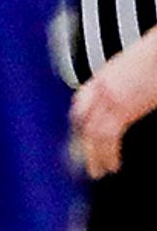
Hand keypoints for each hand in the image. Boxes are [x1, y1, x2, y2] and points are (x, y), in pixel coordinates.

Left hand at [74, 48, 156, 175]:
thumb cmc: (155, 58)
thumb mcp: (135, 69)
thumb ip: (126, 83)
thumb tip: (130, 96)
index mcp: (103, 76)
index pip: (82, 102)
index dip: (80, 121)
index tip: (81, 136)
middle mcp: (100, 86)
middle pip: (82, 119)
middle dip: (83, 141)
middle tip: (88, 162)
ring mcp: (109, 96)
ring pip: (92, 132)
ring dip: (94, 154)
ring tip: (99, 172)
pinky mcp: (122, 107)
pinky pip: (107, 136)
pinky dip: (108, 154)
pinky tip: (114, 166)